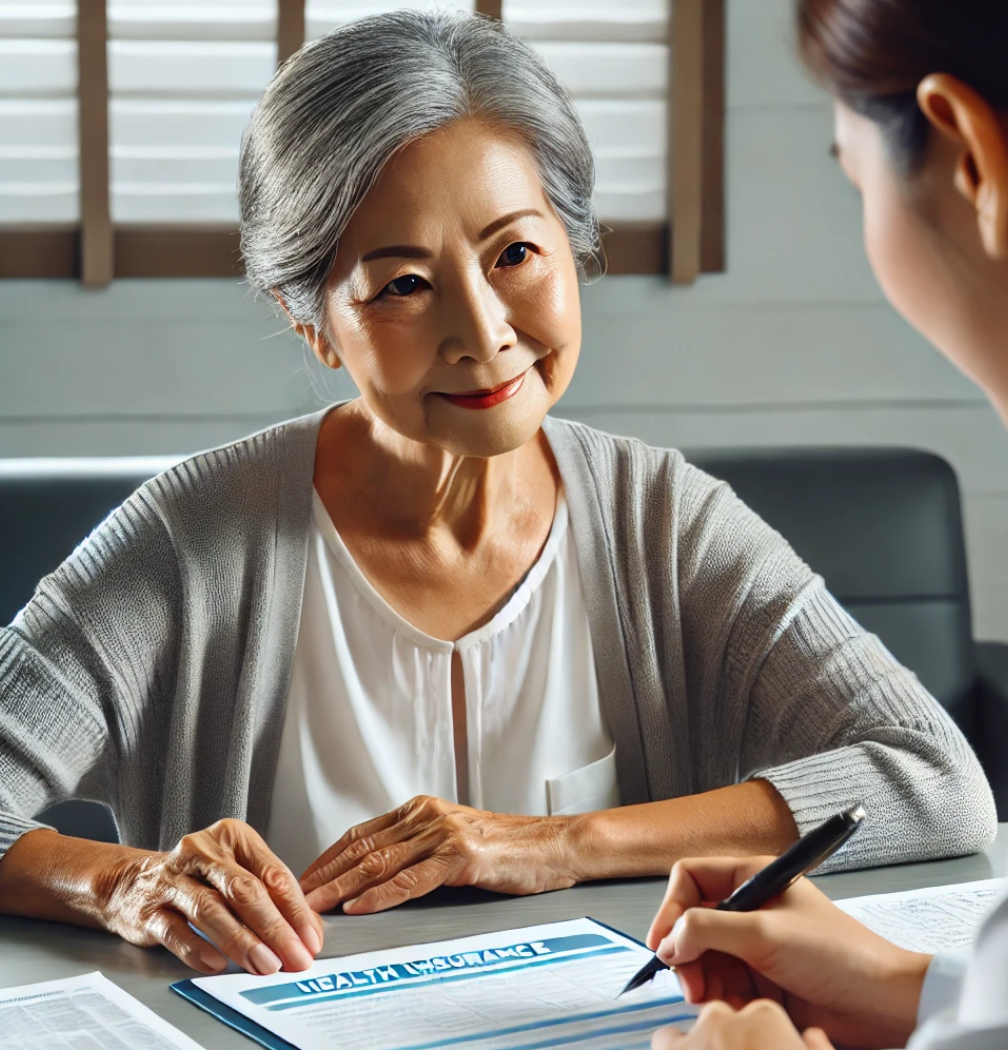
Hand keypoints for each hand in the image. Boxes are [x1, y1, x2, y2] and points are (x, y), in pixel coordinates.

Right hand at [99, 819, 324, 974]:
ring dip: (242, 941)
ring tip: (264, 964)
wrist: (131, 882)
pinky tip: (218, 963)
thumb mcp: (236, 872)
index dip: (295, 909)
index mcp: (233, 837)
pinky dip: (198, 948)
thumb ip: (271, 897)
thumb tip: (308, 931)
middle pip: (244, 890)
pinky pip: (175, 930)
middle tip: (294, 956)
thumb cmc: (197, 878)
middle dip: (274, 927)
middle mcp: (202, 852)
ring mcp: (172, 879)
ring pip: (211, 909)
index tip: (311, 939)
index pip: (272, 873)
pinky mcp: (148, 908)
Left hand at [300, 795, 576, 913]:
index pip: (361, 834)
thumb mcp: (454, 840)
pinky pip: (411, 879)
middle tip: (293, 897)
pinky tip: (360, 906)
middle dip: (324, 874)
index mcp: (422, 810)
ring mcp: (444, 833)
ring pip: (380, 863)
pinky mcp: (461, 855)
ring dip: (341, 887)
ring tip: (315, 906)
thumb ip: (417, 849)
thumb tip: (376, 877)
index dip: (328, 858)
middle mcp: (428, 815)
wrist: (555, 845)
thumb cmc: (509, 848)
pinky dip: (381, 895)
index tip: (302, 879)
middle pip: (362, 848)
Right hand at [645, 857, 929, 1049]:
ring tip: (718, 1003)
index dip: (671, 907)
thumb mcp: (765, 934)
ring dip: (705, 983)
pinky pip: (724, 986)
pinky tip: (739, 1010)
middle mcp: (749, 908)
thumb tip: (667, 939)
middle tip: (691, 986)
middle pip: (692, 923)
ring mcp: (755, 945)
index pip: (690, 878)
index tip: (662, 943)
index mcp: (751, 878)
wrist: (881, 1005)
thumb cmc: (838, 955)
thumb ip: (707, 928)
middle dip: (687, 955)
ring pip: (705, 959)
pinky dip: (723, 1000)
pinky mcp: (762, 979)